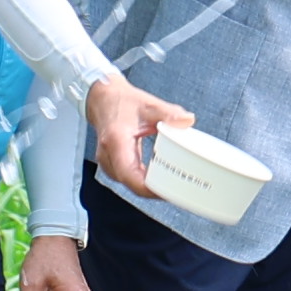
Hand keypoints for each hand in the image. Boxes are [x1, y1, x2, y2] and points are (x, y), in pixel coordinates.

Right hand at [84, 74, 193, 202]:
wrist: (103, 99)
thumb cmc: (122, 102)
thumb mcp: (148, 105)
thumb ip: (168, 113)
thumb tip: (187, 120)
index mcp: (116, 142)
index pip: (130, 176)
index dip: (150, 189)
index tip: (169, 190)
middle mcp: (108, 156)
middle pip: (132, 185)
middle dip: (156, 191)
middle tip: (179, 189)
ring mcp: (108, 163)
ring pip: (130, 185)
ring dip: (150, 188)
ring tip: (173, 185)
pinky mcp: (112, 165)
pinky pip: (129, 180)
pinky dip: (145, 182)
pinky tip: (160, 179)